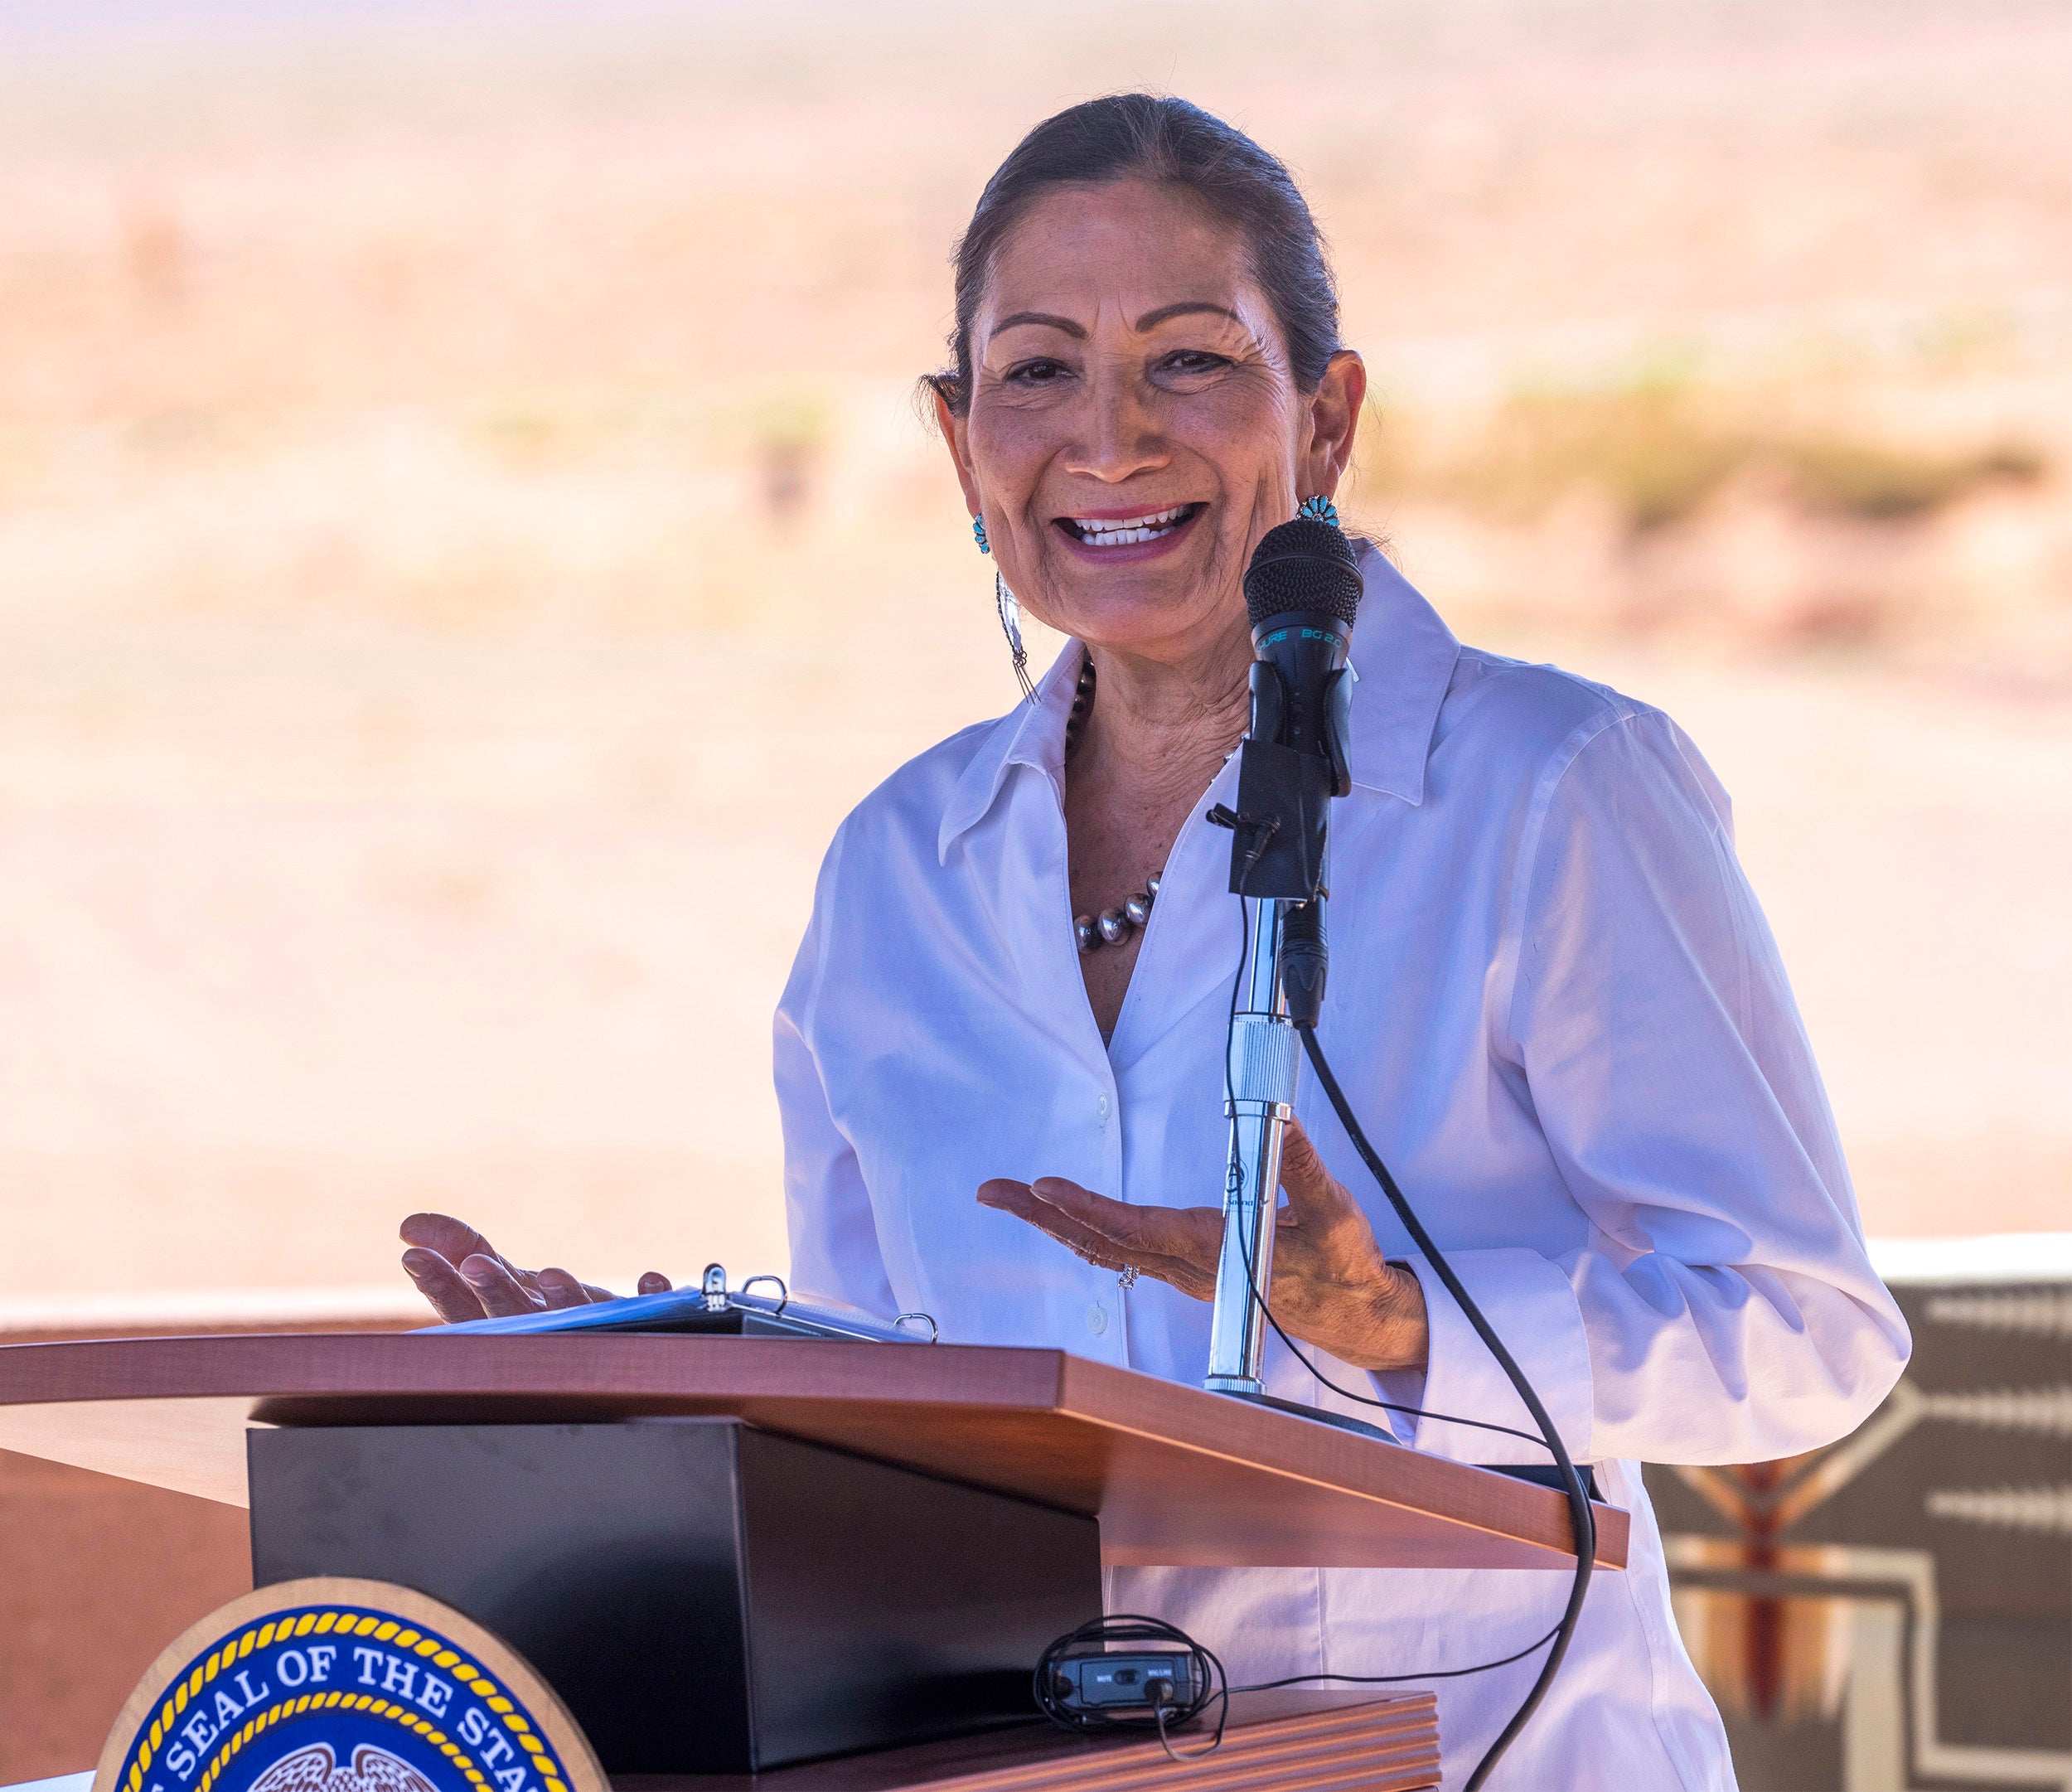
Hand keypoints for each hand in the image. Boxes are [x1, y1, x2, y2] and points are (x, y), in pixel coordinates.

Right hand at [399, 1213, 672, 1322]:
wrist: (621, 1346)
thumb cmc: (553, 1313)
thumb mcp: (506, 1281)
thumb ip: (464, 1252)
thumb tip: (412, 1225)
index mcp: (506, 1322)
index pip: (464, 1310)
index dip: (440, 1283)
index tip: (412, 1254)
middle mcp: (544, 1333)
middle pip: (514, 1316)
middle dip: (493, 1291)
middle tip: (475, 1266)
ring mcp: (592, 1332)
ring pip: (575, 1320)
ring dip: (564, 1298)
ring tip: (552, 1274)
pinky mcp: (642, 1327)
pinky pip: (648, 1313)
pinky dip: (649, 1296)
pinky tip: (650, 1280)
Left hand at [976, 1119, 1427, 1371]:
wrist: (1354, 1317)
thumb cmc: (1343, 1265)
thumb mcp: (1334, 1214)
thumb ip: (1304, 1168)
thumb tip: (1282, 1120)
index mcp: (1216, 1250)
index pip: (1138, 1229)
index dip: (1089, 1208)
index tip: (1044, 1187)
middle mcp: (1189, 1267)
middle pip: (1102, 1242)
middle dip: (1043, 1215)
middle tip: (990, 1191)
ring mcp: (1184, 1274)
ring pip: (1105, 1249)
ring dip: (1054, 1222)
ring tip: (1008, 1196)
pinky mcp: (1187, 1270)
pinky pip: (1122, 1254)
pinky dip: (1084, 1231)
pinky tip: (1060, 1218)